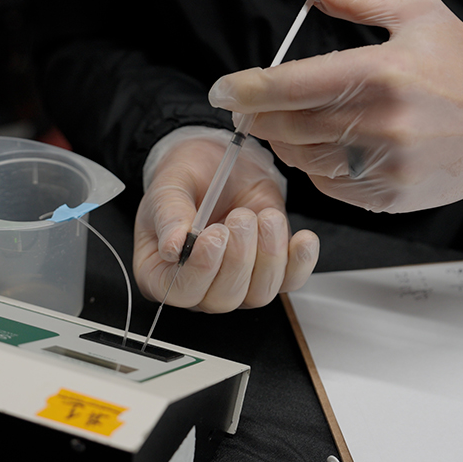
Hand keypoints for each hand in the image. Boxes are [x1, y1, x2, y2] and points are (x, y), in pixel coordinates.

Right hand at [134, 133, 318, 312]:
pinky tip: (301, 239)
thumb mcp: (169, 186)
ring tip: (264, 216)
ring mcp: (235, 282)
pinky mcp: (268, 271)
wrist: (218, 163)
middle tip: (240, 218)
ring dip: (268, 256)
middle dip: (238, 259)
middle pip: (222, 298)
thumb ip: (169, 215)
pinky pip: (289, 282)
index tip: (213, 236)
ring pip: (257, 294)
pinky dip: (299, 262)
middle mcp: (198, 284)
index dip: (199, 270)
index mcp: (161, 270)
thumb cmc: (187, 178)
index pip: (178, 292)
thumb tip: (172, 246)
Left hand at [208, 0, 462, 212]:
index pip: (289, 86)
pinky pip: (327, 186)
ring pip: (302, 159)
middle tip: (247, 109)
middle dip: (256, 117)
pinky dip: (315, 166)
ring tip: (290, 124)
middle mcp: (380, 125)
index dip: (245, 90)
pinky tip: (326, 147)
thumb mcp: (413, 11)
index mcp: (381, 74)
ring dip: (284, 142)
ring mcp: (383, 166)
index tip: (222, 91)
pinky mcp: (386, 196)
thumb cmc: (460, 65)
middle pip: (286, 126)